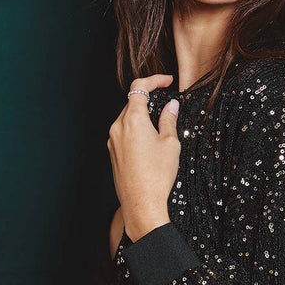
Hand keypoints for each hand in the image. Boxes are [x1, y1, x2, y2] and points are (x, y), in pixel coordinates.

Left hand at [107, 74, 180, 242]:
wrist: (141, 204)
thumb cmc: (157, 176)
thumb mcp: (170, 144)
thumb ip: (169, 120)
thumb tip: (171, 106)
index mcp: (133, 120)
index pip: (139, 87)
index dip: (154, 79)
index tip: (167, 81)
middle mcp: (118, 127)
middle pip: (132, 102)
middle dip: (150, 99)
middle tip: (167, 104)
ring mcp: (113, 141)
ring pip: (127, 119)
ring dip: (143, 116)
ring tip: (160, 128)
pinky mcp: (113, 153)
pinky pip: (124, 133)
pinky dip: (136, 130)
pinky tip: (149, 144)